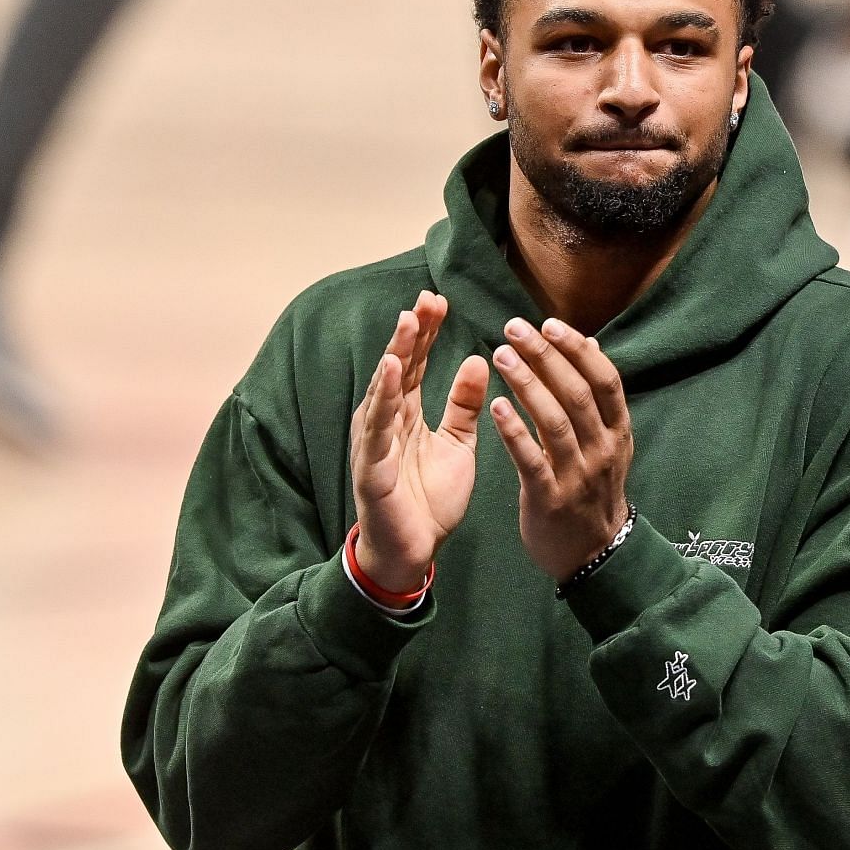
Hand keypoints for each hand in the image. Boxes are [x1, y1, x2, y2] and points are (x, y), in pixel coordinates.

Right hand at [350, 291, 489, 588]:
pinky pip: (377, 425)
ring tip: (409, 321)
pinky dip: (383, 395)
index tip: (440, 300)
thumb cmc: (428, 500)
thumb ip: (462, 405)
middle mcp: (385, 421)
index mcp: (405, 414)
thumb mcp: (456, 444)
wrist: (413, 552)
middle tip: (427, 298)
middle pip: (398, 367)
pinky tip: (390, 368)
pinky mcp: (371, 465)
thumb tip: (477, 360)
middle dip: (412, 331)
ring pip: (385, 389)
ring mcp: (374, 441)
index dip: (427, 332)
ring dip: (396, 353)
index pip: (415, 364)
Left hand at [488, 315, 632, 580]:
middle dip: (545, 356)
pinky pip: (531, 459)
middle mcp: (603, 450)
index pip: (605, 380)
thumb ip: (597, 396)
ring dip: (527, 384)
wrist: (592, 555)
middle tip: (514, 328)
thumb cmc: (592, 489)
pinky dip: (514, 430)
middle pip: (577, 393)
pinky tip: (495, 404)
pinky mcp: (550, 498)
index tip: (549, 323)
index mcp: (617, 432)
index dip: (577, 350)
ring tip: (501, 355)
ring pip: (554, 421)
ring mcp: (578, 475)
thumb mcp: (607, 442)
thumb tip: (592, 344)